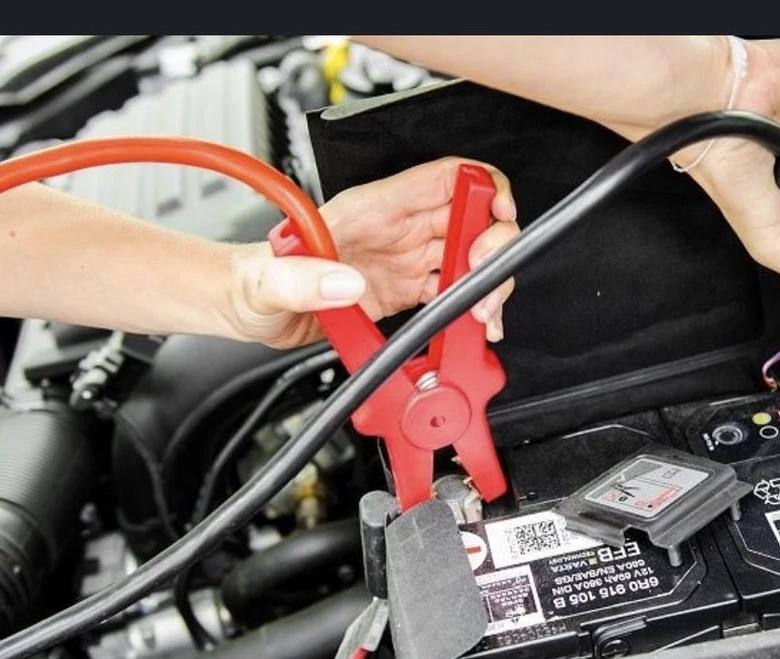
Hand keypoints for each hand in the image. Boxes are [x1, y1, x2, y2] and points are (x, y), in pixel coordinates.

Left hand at [223, 157, 518, 347]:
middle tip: (485, 282)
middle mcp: (398, 229)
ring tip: (481, 314)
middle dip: (493, 246)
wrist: (249, 310)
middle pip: (470, 219)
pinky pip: (454, 293)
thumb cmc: (254, 282)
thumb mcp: (269, 282)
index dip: (483, 186)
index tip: (499, 214)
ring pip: (470, 257)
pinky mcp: (406, 292)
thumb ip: (304, 279)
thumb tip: (348, 283)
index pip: (445, 177)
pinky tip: (474, 327)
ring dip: (486, 284)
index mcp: (374, 208)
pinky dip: (471, 309)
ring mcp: (405, 260)